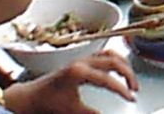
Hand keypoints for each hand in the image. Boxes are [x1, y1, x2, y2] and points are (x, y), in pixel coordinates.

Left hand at [3, 50, 138, 113]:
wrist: (29, 97)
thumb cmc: (46, 103)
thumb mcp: (69, 110)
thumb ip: (90, 112)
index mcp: (79, 71)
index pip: (108, 79)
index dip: (122, 89)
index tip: (131, 98)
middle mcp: (82, 61)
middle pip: (114, 61)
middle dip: (128, 75)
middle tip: (134, 89)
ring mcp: (82, 58)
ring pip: (111, 54)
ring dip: (124, 64)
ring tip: (130, 78)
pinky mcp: (82, 60)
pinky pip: (104, 54)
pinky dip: (116, 60)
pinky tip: (119, 68)